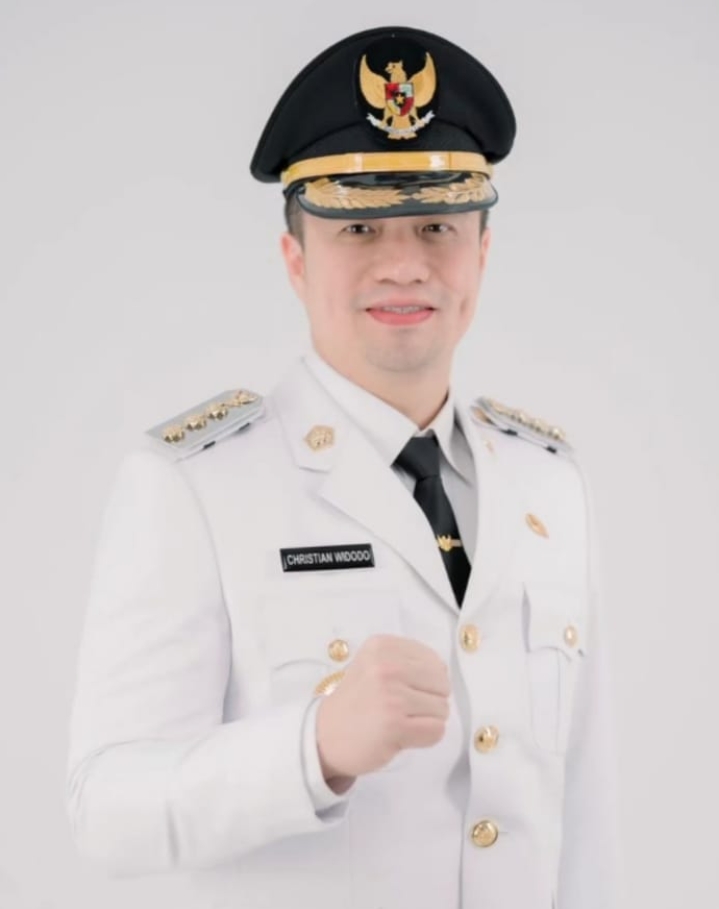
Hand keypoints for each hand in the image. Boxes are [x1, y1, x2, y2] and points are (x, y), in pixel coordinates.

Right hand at [315, 634, 450, 787]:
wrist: (325, 736)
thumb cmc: (357, 701)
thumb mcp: (374, 665)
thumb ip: (406, 661)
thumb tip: (443, 672)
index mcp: (382, 646)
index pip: (435, 661)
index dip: (427, 681)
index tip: (403, 690)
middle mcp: (386, 666)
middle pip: (442, 684)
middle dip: (431, 700)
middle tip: (405, 709)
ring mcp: (390, 695)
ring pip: (442, 709)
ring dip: (427, 720)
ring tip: (401, 721)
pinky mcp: (394, 725)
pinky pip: (436, 730)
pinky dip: (426, 737)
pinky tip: (404, 736)